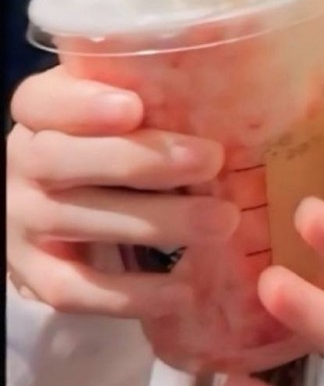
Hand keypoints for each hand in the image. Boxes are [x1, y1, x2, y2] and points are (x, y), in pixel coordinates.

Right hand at [7, 67, 230, 319]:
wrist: (57, 212)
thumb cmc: (107, 146)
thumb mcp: (116, 110)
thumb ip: (152, 98)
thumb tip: (240, 90)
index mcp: (38, 113)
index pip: (42, 102)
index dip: (83, 105)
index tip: (135, 106)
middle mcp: (19, 164)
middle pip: (62, 159)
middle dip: (140, 160)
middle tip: (212, 159)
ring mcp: (21, 223)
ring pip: (78, 221)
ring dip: (155, 223)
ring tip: (223, 221)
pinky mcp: (35, 275)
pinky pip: (76, 290)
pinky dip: (131, 295)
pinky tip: (183, 290)